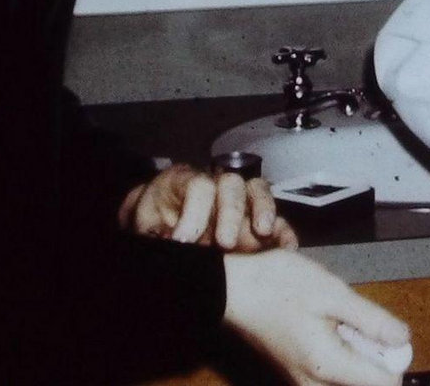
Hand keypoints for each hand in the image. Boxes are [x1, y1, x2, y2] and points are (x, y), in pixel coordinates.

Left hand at [118, 165, 297, 251]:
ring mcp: (239, 202)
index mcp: (185, 181)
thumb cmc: (153, 221)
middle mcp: (216, 186)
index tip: (184, 241)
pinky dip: (284, 231)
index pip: (197, 186)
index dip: (193, 212)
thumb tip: (163, 244)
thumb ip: (152, 233)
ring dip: (263, 209)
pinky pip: (277, 219)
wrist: (159, 225)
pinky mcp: (255, 222)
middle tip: (223, 243)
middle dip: (230, 212)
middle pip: (231, 184)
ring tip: (263, 233)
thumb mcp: (143, 224)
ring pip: (257, 191)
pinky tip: (286, 248)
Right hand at [224, 249, 409, 385]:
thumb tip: (403, 338)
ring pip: (347, 377)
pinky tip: (323, 323)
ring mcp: (302, 381)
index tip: (382, 330)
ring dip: (353, 349)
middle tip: (354, 318)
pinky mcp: (295, 374)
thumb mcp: (332, 293)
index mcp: (328, 367)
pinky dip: (337, 349)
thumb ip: (371, 319)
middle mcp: (314, 385)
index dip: (393, 355)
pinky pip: (330, 371)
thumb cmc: (278, 286)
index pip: (384, 383)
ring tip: (335, 317)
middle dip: (371, 352)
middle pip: (365, 382)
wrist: (233, 289)